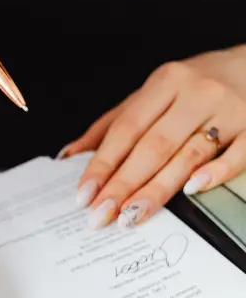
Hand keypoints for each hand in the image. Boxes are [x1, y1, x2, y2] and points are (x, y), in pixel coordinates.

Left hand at [64, 47, 245, 228]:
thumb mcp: (152, 93)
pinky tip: (191, 191)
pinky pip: (237, 156)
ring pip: (188, 155)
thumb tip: (69, 155)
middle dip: (124, 184)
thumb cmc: (194, 85)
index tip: (84, 194)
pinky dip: (215, 173)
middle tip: (101, 214)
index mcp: (165, 82)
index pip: (126, 128)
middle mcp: (196, 94)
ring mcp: (229, 112)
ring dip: (158, 189)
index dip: (103, 163)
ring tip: (132, 215)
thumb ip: (112, 123)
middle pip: (154, 145)